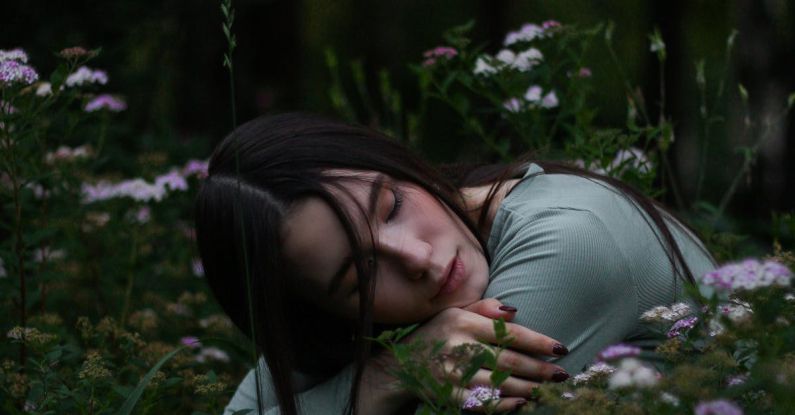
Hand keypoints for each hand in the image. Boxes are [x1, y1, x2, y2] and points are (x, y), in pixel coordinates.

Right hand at [389, 298, 568, 411]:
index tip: (560, 348)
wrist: (401, 364)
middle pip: (509, 361)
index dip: (538, 342)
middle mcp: (459, 346)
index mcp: (463, 322)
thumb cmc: (438, 333)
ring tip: (547, 388)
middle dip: (540, 369)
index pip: (509, 333)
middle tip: (562, 374)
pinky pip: (484, 402)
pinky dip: (505, 405)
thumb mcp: (455, 312)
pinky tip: (522, 403)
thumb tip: (514, 311)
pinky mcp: (449, 394)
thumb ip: (485, 308)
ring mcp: (453, 373)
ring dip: (529, 388)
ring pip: (501, 384)